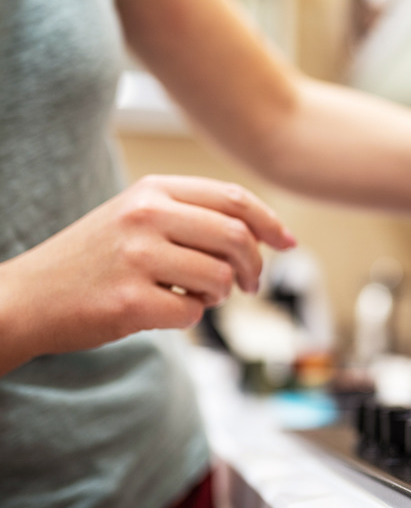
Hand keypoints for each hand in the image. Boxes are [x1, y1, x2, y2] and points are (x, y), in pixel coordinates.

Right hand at [0, 175, 295, 368]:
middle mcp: (145, 216)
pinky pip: (193, 313)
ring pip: (220, 277)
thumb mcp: (137, 217)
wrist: (26, 297)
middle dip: (254, 266)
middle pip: (236, 237)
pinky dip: (188, 317)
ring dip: (218, 294)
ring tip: (193, 295)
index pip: (233, 198)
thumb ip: (194, 216)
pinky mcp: (129, 301)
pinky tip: (161, 310)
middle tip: (250, 284)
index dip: (269, 223)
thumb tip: (265, 233)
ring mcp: (136, 257)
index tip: (287, 242)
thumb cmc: (95, 260)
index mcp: (152, 190)